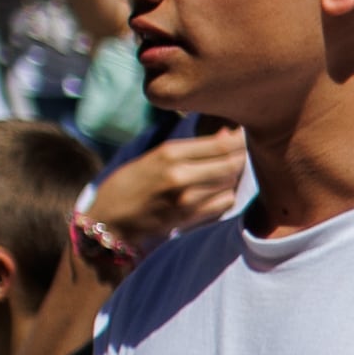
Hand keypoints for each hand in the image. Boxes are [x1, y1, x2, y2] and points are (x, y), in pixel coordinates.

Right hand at [90, 132, 247, 246]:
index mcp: (168, 153)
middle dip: (241, 158)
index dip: (240, 140)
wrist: (108, 220)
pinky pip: (225, 203)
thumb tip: (228, 134)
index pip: (221, 144)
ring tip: (225, 173)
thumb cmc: (130, 183)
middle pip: (232, 163)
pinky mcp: (190, 218)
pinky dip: (226, 196)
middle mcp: (179, 174)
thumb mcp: (154, 157)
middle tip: (242, 155)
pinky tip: (217, 192)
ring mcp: (186, 198)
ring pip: (231, 182)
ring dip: (233, 177)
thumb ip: (191, 148)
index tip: (244, 138)